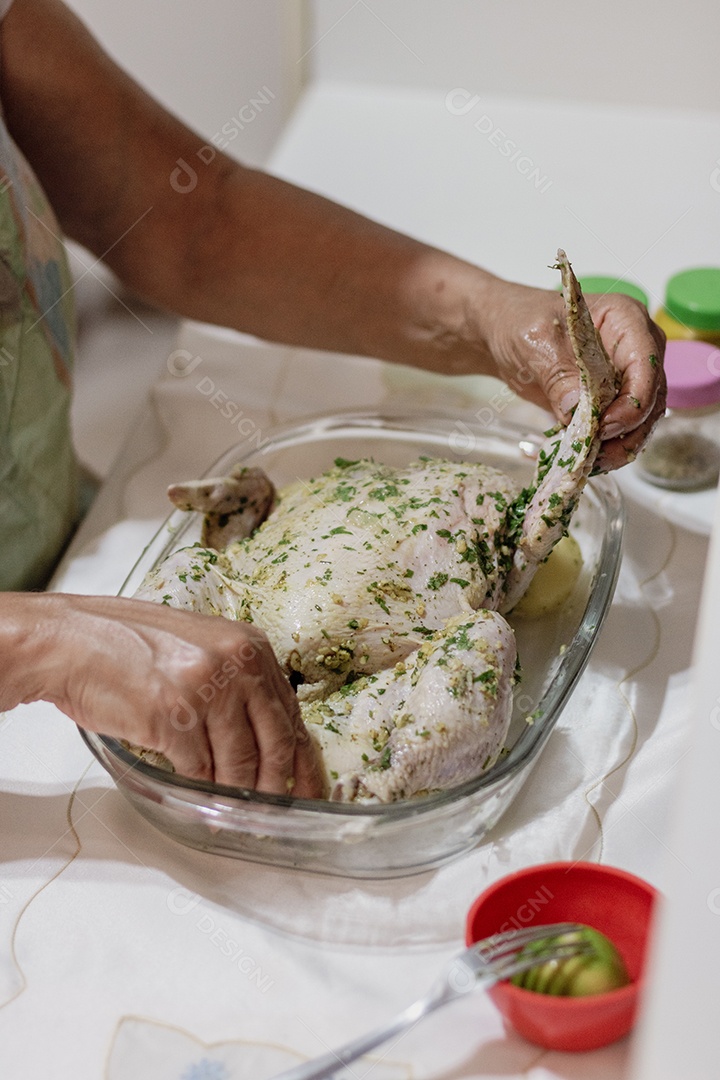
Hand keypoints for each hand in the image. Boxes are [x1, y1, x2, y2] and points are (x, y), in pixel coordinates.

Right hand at [3, 592, 323, 796]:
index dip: (303, 757)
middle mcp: (235, 664)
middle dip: (278, 785)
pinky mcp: (173, 718)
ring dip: (236, 794)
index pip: (290, 712)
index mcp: (248, 646)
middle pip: (275, 741)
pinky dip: (201, 790)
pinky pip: (199, 769)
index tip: (309, 785)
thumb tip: (266, 735)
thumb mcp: (200, 647)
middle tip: (278, 812)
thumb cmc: (128, 645)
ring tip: (235, 813)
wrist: (72, 641)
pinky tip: (202, 800)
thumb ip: (236, 682)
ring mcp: (205, 690)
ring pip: (238, 762)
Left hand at [481, 279, 666, 470]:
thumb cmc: (523, 322)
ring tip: (590, 462)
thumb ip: (559, 372)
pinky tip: (583, 459)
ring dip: (619, 446)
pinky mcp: (611, 403)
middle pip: (651, 397)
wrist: (506, 337)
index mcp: (626, 320)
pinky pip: (619, 431)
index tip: (605, 425)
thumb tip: (577, 407)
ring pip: (640, 420)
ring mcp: (626, 378)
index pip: (646, 364)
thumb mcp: (537, 339)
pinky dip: (604, 448)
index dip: (634, 400)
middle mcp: (635, 350)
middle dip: (629, 431)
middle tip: (598, 454)